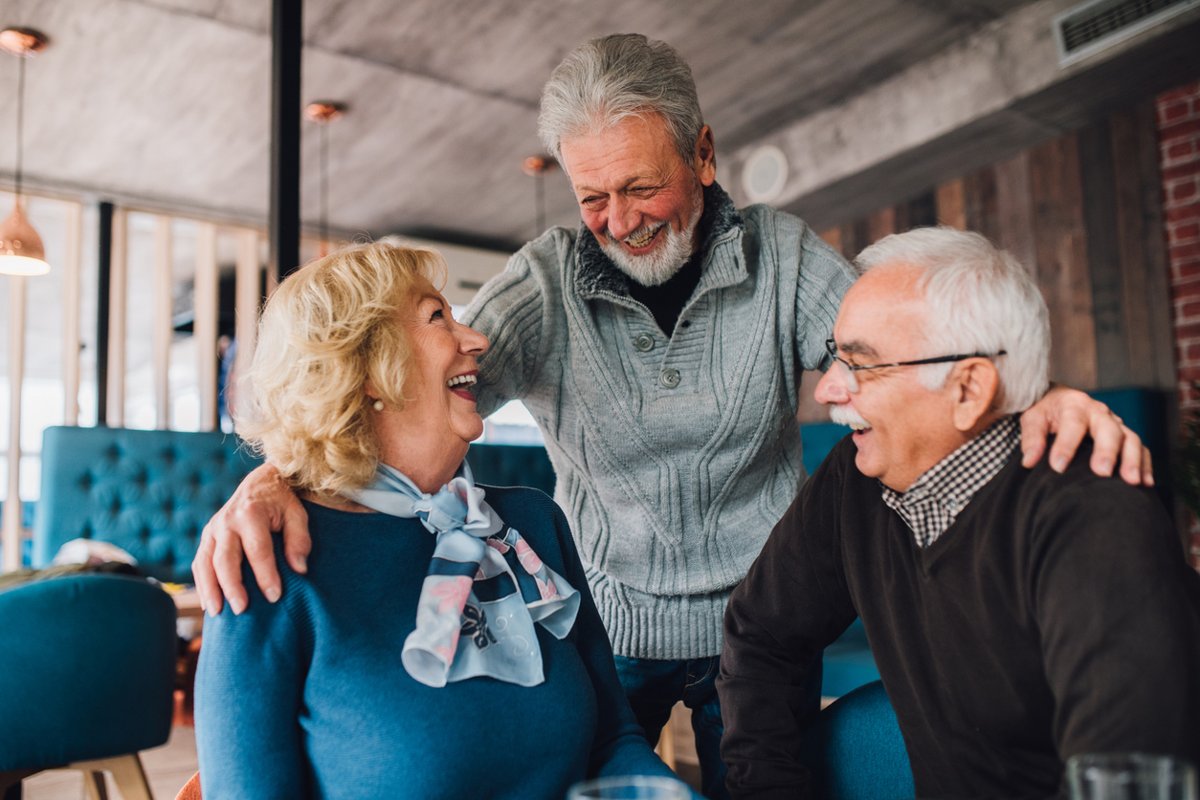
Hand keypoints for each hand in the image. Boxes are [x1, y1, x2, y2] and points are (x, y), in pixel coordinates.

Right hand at [192, 463, 310, 615]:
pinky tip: (209, 603)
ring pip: (205, 563)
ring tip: (218, 613)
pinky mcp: (206, 537)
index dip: (266, 574)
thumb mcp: (297, 513)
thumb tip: (299, 569)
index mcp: (251, 513)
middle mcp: (226, 521)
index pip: (258, 549)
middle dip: (232, 586)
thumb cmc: (282, 501)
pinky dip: (201, 584)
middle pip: (225, 559)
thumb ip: (300, 539)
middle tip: (242, 609)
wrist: (260, 482)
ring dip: (210, 589)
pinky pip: (199, 563)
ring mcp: (212, 529)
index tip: (274, 596)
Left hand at [1019, 385, 1152, 485]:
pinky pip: (1141, 448)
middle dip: (1107, 451)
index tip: (1058, 467)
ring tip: (1131, 481)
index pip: (1072, 424)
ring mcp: (1115, 423)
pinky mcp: (1125, 435)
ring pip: (1130, 438)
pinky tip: (1146, 483)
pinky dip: (1145, 465)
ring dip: (1132, 460)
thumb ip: (1031, 438)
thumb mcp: (1033, 419)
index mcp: (1074, 405)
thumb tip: (1029, 461)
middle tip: (1102, 472)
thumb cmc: (1046, 412)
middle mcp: (1099, 412)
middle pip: (1108, 429)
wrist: (1061, 399)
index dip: (1066, 445)